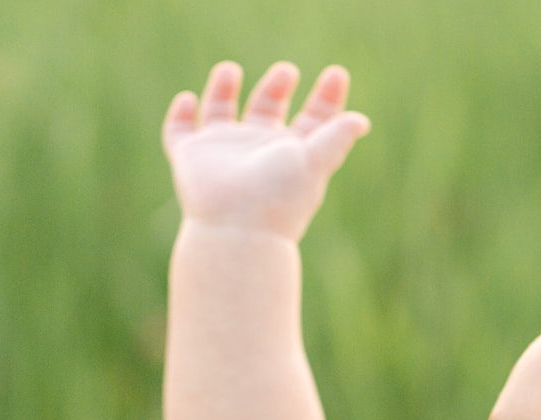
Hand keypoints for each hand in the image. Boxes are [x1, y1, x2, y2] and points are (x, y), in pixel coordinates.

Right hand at [162, 61, 369, 240]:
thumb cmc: (279, 196)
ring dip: (222, 91)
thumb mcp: (314, 161)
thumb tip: (361, 121)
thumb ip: (336, 137)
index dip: (326, 98)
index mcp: (292, 153)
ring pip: (220, 114)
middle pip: (268, 112)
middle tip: (287, 71)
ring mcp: (222, 152)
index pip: (313, 120)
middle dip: (276, 89)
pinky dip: (180, 115)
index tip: (337, 73)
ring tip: (230, 69)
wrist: (237, 228)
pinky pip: (179, 132)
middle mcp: (258, 150)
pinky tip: (188, 99)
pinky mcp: (190, 156)